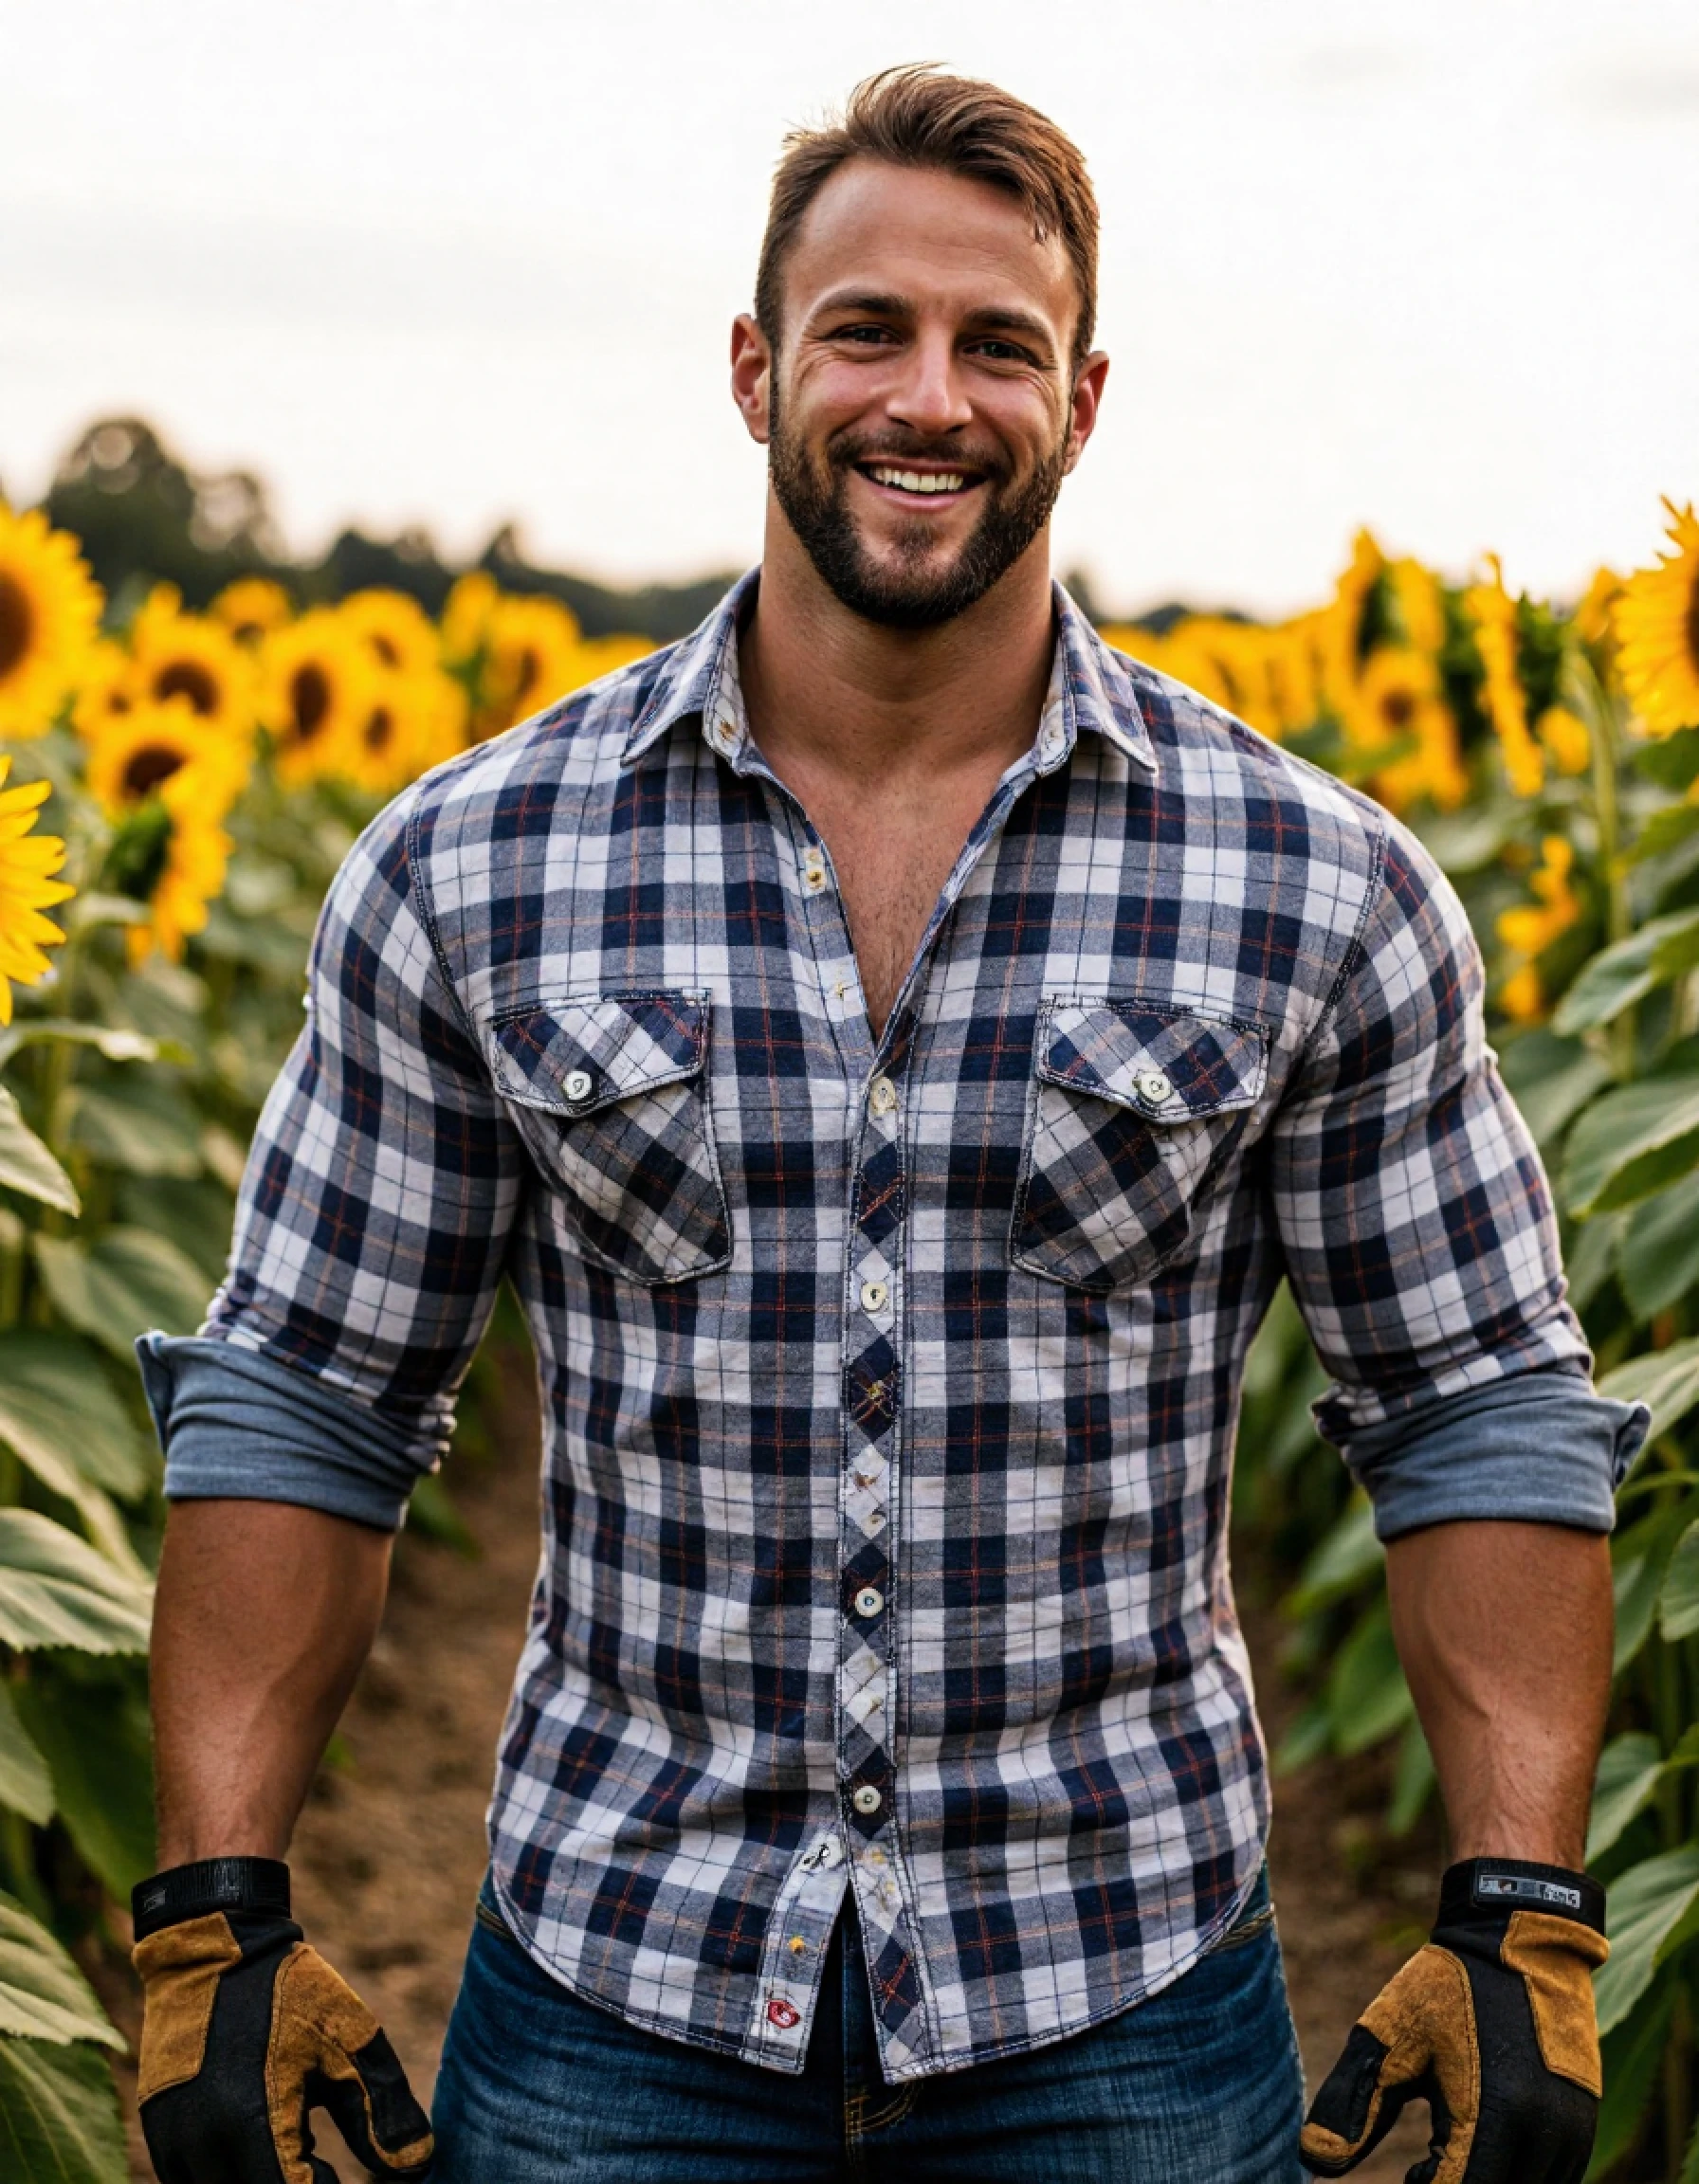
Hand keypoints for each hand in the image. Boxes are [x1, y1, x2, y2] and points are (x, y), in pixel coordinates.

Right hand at [132, 1857, 433, 2182]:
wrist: (216, 1946)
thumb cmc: (291, 1992)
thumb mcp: (349, 2042)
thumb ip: (384, 2110)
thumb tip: (418, 2167)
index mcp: (253, 2124)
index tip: (344, 2175)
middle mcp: (203, 2145)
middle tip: (326, 2162)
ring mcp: (174, 2141)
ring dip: (263, 2177)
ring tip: (301, 2140)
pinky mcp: (160, 2131)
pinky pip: (195, 2178)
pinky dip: (233, 2170)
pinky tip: (267, 2133)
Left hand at [1299, 1858, 1607, 2183]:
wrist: (1519, 1937)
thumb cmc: (1446, 1987)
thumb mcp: (1389, 2038)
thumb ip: (1351, 2104)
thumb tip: (1313, 2161)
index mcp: (1493, 2113)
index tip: (1405, 2173)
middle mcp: (1543, 2133)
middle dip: (1451, 2183)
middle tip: (1418, 2164)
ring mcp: (1571, 2132)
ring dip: (1483, 2178)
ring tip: (1440, 2154)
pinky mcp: (1582, 2125)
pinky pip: (1551, 2179)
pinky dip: (1512, 2173)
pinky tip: (1474, 2147)